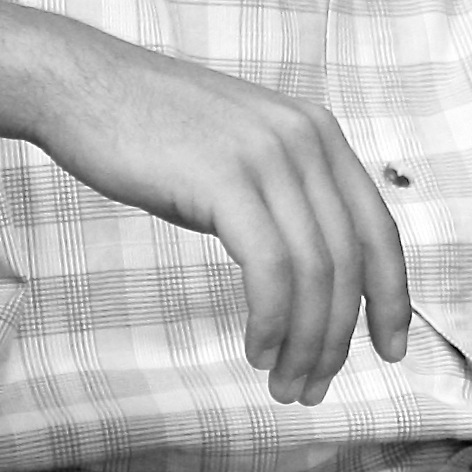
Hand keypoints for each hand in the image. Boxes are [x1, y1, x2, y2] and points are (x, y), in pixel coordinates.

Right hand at [24, 33, 414, 407]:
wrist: (79, 84)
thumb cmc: (152, 133)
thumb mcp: (240, 159)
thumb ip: (283, 202)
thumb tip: (314, 281)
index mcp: (320, 135)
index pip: (379, 229)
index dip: (392, 297)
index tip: (391, 349)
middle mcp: (307, 140)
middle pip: (349, 261)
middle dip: (340, 336)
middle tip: (314, 388)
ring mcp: (269, 155)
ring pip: (314, 271)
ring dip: (306, 341)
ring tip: (286, 384)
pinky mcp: (226, 178)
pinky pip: (271, 267)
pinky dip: (273, 320)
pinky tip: (259, 349)